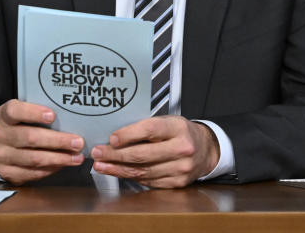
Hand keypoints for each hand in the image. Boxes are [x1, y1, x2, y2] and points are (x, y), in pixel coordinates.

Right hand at [0, 99, 84, 183]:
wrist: (2, 146)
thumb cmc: (21, 126)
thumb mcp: (25, 115)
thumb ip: (41, 115)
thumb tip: (71, 120)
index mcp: (4, 115)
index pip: (15, 111)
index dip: (33, 113)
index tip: (53, 116)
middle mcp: (0, 134)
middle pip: (29, 137)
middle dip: (57, 141)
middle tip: (77, 142)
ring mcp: (1, 155)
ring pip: (33, 158)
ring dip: (58, 158)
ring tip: (75, 157)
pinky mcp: (6, 172)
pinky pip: (31, 173)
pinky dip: (50, 169)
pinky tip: (61, 165)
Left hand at [90, 116, 219, 187]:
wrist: (206, 149)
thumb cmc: (182, 133)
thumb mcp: (168, 122)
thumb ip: (146, 127)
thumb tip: (115, 136)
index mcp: (178, 128)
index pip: (149, 130)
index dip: (128, 135)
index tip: (111, 139)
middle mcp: (181, 148)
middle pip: (142, 154)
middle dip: (115, 155)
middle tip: (98, 153)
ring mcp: (180, 168)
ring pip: (142, 171)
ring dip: (118, 169)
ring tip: (102, 165)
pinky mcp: (177, 182)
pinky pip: (148, 181)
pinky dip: (130, 177)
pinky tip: (118, 172)